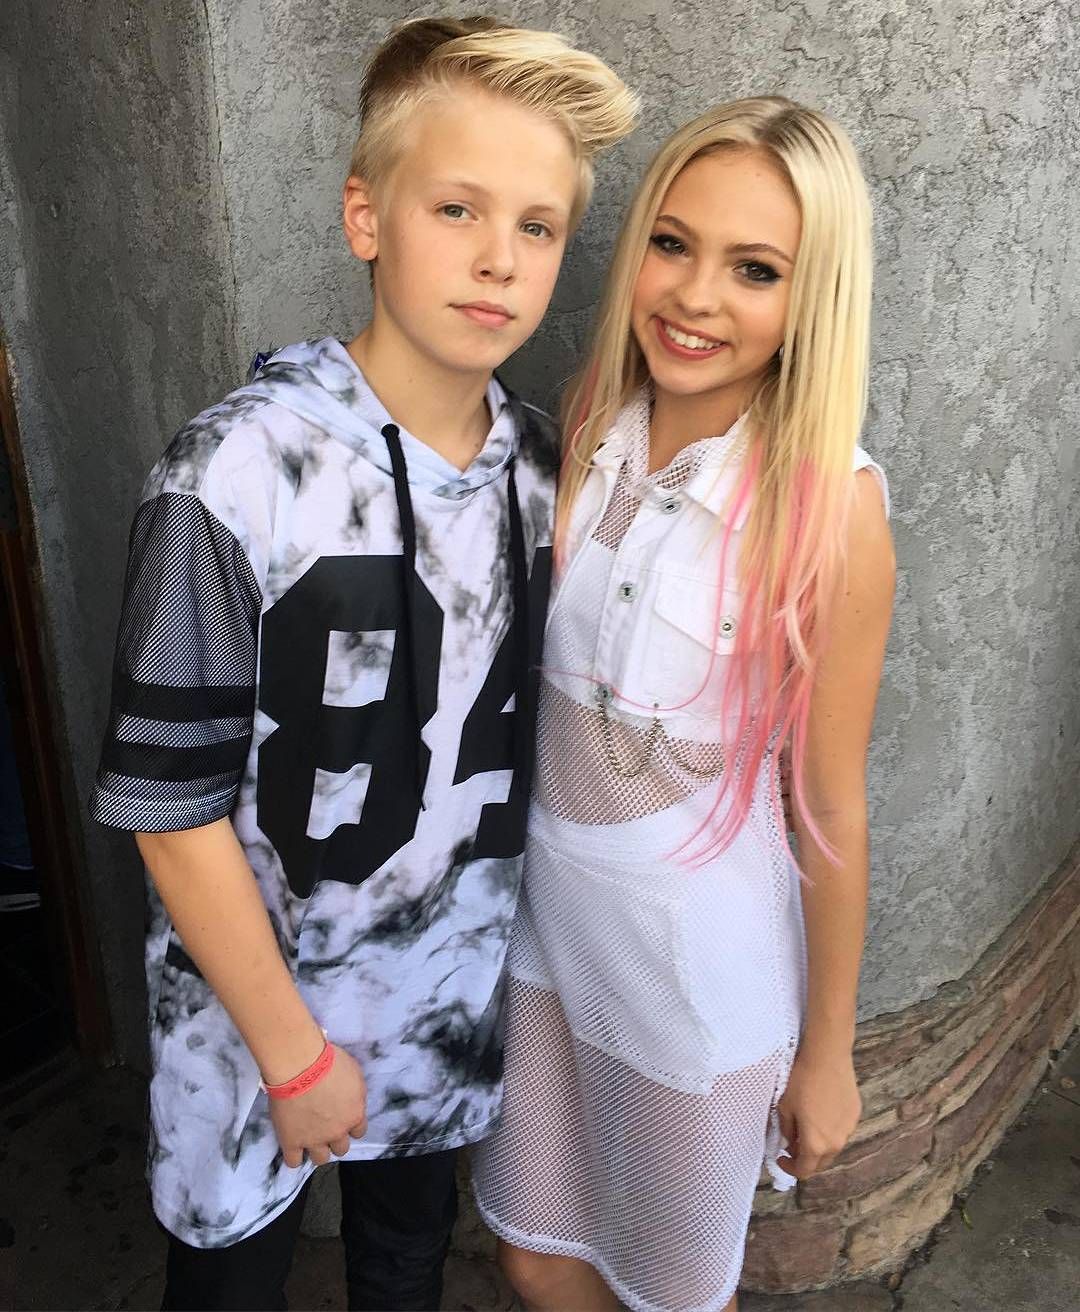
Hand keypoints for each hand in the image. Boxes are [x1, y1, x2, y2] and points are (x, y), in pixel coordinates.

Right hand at [268, 1044, 367, 1167]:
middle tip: (325, 1125)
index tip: (342, 1117)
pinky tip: (292, 1146)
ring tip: (309, 1137)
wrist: (300, 1065)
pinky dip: (294, 1157)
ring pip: (320, 1159)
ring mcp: (313, 1139)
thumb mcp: (354, 1073)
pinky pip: (293, 1162)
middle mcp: (337, 1132)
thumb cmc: (329, 1061)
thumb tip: (350, 1099)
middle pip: (341, 1148)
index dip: (350, 1125)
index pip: (358, 1131)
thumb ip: (354, 1093)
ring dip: (317, 1149)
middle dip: (334, 1138)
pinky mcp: (291, 1141)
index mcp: (354, 1115)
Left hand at [775, 1043, 860, 1178]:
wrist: (826, 1057)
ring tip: (806, 1128)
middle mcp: (836, 1143)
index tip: (781, 1158)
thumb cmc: (802, 1081)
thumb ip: (787, 1132)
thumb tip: (790, 1141)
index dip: (790, 1168)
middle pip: (820, 1163)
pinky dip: (830, 1130)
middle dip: (805, 1159)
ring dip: (819, 1145)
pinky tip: (821, 1113)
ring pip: (832, 1147)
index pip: (804, 1171)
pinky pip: (841, 1131)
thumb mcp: (784, 1108)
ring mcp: (849, 1129)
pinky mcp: (855, 1115)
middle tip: (792, 1146)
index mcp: (816, 1145)